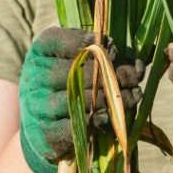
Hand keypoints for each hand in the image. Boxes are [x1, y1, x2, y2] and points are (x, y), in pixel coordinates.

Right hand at [19, 28, 144, 172]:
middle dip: (110, 73)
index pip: (56, 40)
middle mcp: (34, 77)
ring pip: (77, 99)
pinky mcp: (45, 132)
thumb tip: (138, 66)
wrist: (42, 127)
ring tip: (133, 96)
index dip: (84, 41)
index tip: (112, 47)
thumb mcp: (80, 66)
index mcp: (39, 54)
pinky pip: (75, 125)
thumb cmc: (68, 87)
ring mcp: (37, 105)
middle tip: (134, 77)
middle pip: (74, 71)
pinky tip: (111, 116)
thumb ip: (106, 59)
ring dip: (110, 98)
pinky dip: (97, 120)